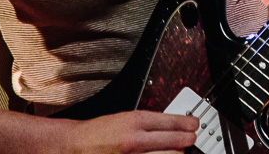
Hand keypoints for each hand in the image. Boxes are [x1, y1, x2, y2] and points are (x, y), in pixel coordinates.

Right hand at [62, 111, 197, 152]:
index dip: (188, 123)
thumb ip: (149, 123)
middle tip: (191, 138)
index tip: (194, 124)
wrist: (75, 147)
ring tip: (179, 151)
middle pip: (176, 141)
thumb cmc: (98, 133)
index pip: (172, 121)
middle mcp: (136, 140)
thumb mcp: (125, 118)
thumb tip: (172, 125)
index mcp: (135, 121)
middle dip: (187, 140)